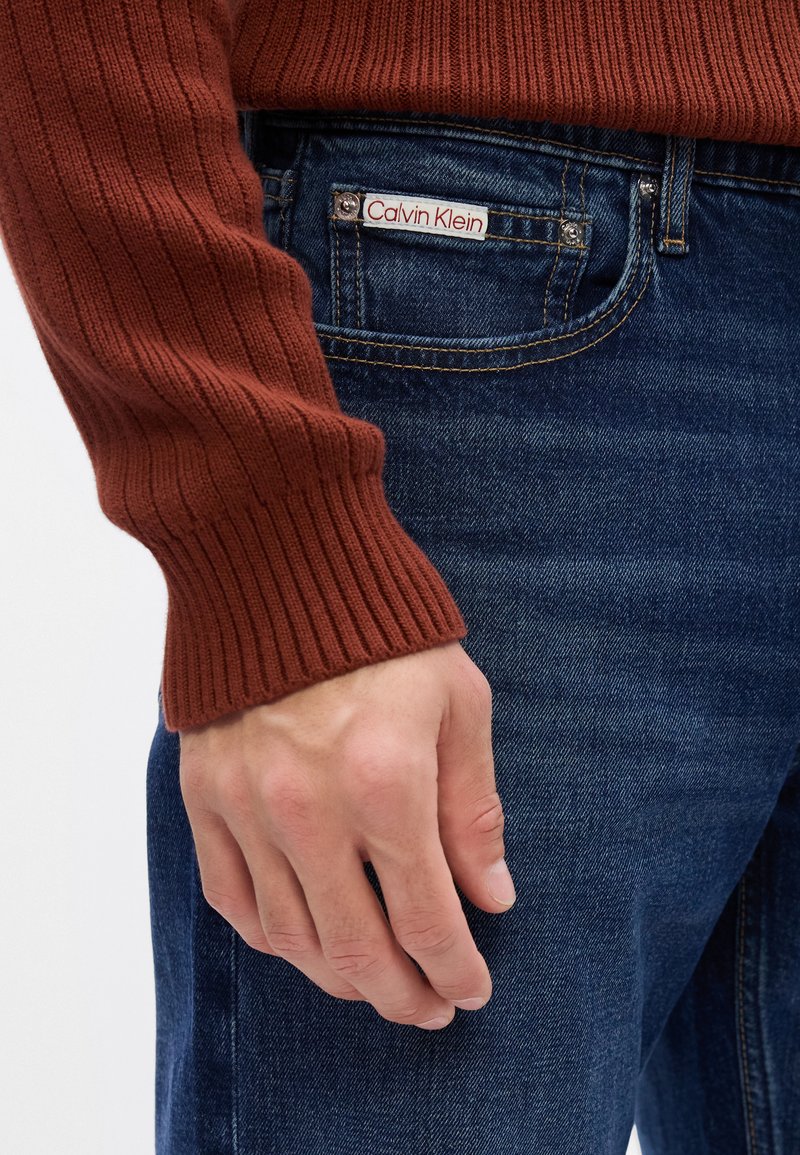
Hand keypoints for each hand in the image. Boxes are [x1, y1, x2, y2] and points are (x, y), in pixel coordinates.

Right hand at [178, 640, 515, 1030]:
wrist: (283, 567)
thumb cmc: (387, 633)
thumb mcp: (459, 705)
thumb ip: (473, 809)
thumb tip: (492, 897)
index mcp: (387, 785)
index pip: (427, 920)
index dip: (455, 970)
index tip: (472, 991)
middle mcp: (309, 809)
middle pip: (357, 949)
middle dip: (402, 995)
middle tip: (429, 1009)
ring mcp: (247, 806)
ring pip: (291, 936)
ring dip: (337, 977)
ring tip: (373, 984)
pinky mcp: (204, 793)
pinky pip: (231, 896)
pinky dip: (270, 936)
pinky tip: (303, 942)